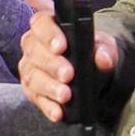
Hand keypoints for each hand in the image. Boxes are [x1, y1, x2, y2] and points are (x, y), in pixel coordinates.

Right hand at [20, 5, 120, 119]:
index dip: (49, 34)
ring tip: (65, 95)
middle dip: (52, 65)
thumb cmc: (91, 52)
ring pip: (33, 76)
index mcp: (49, 26)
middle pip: (35, 52)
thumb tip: (103, 57)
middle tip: (68, 75)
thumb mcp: (103, 46)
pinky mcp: (32, 90)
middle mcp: (34, 45)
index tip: (62, 46)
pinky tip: (58, 112)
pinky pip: (36, 98)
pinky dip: (48, 106)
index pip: (41, 23)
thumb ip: (104, 49)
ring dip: (50, 87)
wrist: (93, 72)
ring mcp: (30, 68)